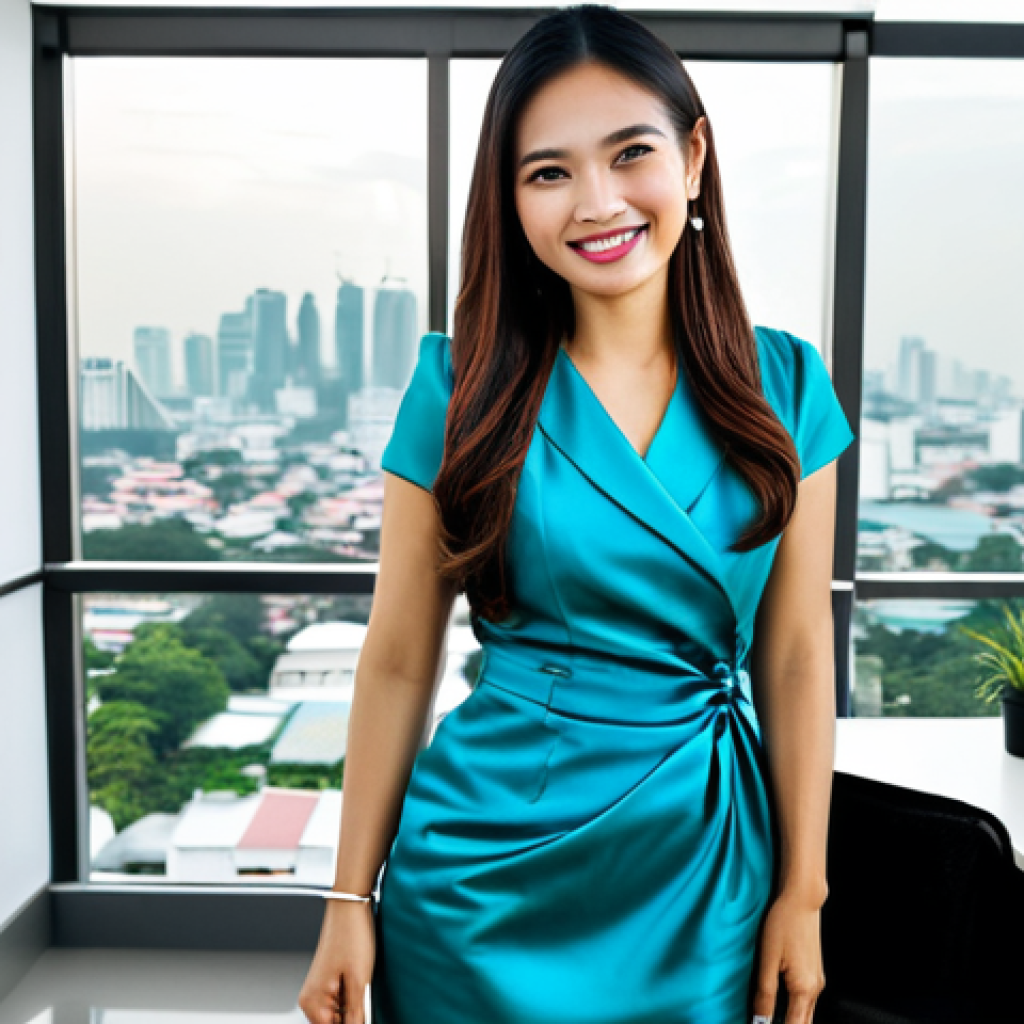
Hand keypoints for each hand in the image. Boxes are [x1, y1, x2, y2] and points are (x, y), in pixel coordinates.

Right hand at [298, 900, 375, 1023]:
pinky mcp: (328, 981)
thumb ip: (356, 1015)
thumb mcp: (359, 981)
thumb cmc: (352, 937)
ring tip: (361, 984)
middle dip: (354, 1016)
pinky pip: (341, 1001)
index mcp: (312, 1003)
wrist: (349, 907)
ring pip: (340, 1014)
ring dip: (354, 1007)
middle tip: (362, 991)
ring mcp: (318, 989)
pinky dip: (353, 997)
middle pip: (335, 1023)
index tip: (362, 1011)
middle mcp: (310, 998)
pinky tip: (360, 982)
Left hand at [751, 891, 825, 1023]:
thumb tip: (760, 1020)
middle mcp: (815, 988)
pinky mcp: (814, 972)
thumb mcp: (768, 958)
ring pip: (806, 1014)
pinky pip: (806, 1000)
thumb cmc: (783, 923)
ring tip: (771, 1017)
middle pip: (803, 1023)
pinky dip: (795, 1008)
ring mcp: (817, 980)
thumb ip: (765, 992)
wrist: (801, 900)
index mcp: (804, 989)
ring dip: (791, 1019)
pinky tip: (781, 1004)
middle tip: (766, 1022)